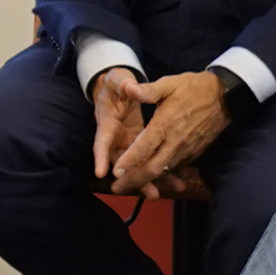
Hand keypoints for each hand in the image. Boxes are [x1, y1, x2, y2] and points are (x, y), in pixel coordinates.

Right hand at [87, 67, 146, 186]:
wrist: (116, 88)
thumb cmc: (116, 84)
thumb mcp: (117, 80)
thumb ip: (122, 83)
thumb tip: (128, 85)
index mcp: (107, 121)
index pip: (103, 140)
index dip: (101, 156)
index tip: (102, 172)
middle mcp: (114, 137)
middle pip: (120, 161)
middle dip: (132, 178)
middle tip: (147, 191)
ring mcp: (126, 143)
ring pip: (134, 165)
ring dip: (147, 180)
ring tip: (158, 194)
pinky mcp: (137, 145)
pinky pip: (146, 160)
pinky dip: (158, 171)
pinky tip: (174, 182)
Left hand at [111, 69, 238, 195]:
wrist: (225, 96)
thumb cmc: (194, 88)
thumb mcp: (169, 84)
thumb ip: (147, 90)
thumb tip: (128, 88)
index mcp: (165, 124)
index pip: (144, 147)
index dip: (129, 161)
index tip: (115, 172)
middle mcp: (175, 141)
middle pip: (153, 168)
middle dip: (134, 180)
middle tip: (116, 188)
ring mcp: (186, 149)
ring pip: (164, 170)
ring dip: (147, 180)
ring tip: (130, 186)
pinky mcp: (195, 152)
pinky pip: (176, 167)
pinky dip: (163, 174)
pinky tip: (152, 178)